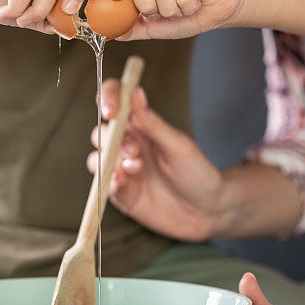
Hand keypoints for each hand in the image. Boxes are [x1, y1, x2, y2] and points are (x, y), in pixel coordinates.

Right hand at [87, 81, 225, 239]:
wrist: (207, 211)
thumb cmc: (197, 172)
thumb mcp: (178, 146)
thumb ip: (153, 123)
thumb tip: (135, 92)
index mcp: (143, 125)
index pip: (116, 101)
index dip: (107, 98)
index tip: (111, 110)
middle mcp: (129, 145)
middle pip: (101, 132)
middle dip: (111, 138)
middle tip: (134, 150)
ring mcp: (122, 170)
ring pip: (97, 158)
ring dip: (110, 160)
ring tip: (136, 167)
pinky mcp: (121, 193)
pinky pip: (103, 185)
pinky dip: (109, 181)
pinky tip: (122, 182)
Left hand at [105, 0, 242, 38]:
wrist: (218, 11)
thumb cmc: (185, 15)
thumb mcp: (154, 27)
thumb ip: (132, 28)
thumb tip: (110, 34)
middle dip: (149, 6)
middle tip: (163, 12)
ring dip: (171, 9)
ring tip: (181, 7)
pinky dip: (187, 6)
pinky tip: (195, 2)